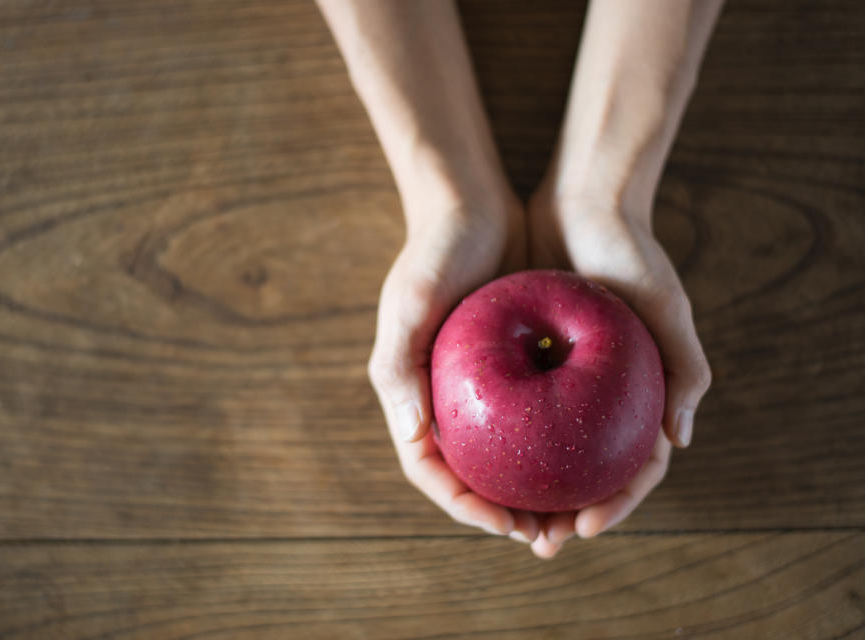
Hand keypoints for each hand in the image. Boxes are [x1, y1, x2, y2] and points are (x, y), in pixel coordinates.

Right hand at [368, 196, 543, 542]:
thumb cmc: (435, 251)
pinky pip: (541, 417)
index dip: (465, 506)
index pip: (432, 471)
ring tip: (576, 515)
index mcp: (416, 395)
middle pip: (475, 475)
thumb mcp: (410, 302)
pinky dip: (560, 445)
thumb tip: (415, 439)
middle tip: (548, 537)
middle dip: (507, 514)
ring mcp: (484, 386)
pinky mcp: (518, 365)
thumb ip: (399, 368)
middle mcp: (449, 398)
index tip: (506, 525)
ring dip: (538, 492)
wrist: (473, 204)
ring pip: (511, 456)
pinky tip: (594, 459)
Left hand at [523, 186, 711, 557]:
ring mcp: (563, 381)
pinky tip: (476, 462)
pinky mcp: (527, 360)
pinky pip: (513, 409)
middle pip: (583, 472)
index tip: (582, 528)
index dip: (611, 506)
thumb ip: (683, 363)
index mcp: (639, 394)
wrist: (582, 201)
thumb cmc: (628, 248)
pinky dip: (501, 440)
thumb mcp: (663, 300)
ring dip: (527, 489)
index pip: (631, 470)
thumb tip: (679, 442)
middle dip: (562, 513)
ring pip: (545, 451)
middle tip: (536, 541)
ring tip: (503, 517)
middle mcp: (600, 395)